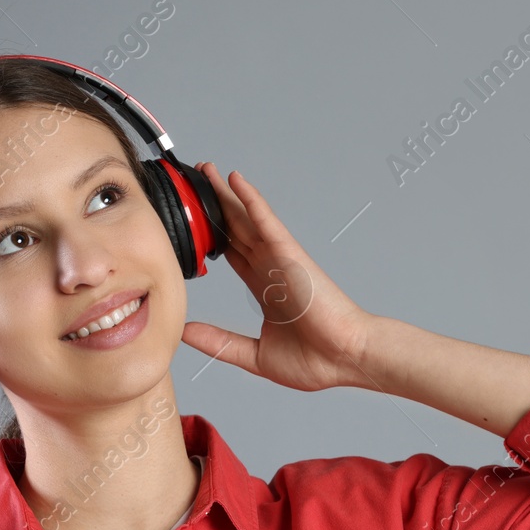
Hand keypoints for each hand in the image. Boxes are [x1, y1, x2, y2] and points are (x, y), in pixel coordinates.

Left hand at [180, 162, 380, 392]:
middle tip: (192, 183)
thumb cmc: (315, 361)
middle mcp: (271, 268)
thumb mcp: (253, 354)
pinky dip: (250, 199)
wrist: (345, 359)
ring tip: (205, 169)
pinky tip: (234, 179)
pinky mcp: (289, 254)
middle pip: (235, 229)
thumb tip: (184, 333)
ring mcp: (280, 259)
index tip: (191, 223)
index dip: (211, 237)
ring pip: (245, 218)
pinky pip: (265, 220)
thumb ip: (219, 342)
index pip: (231, 255)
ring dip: (226, 193)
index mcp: (264, 289)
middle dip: (214, 206)